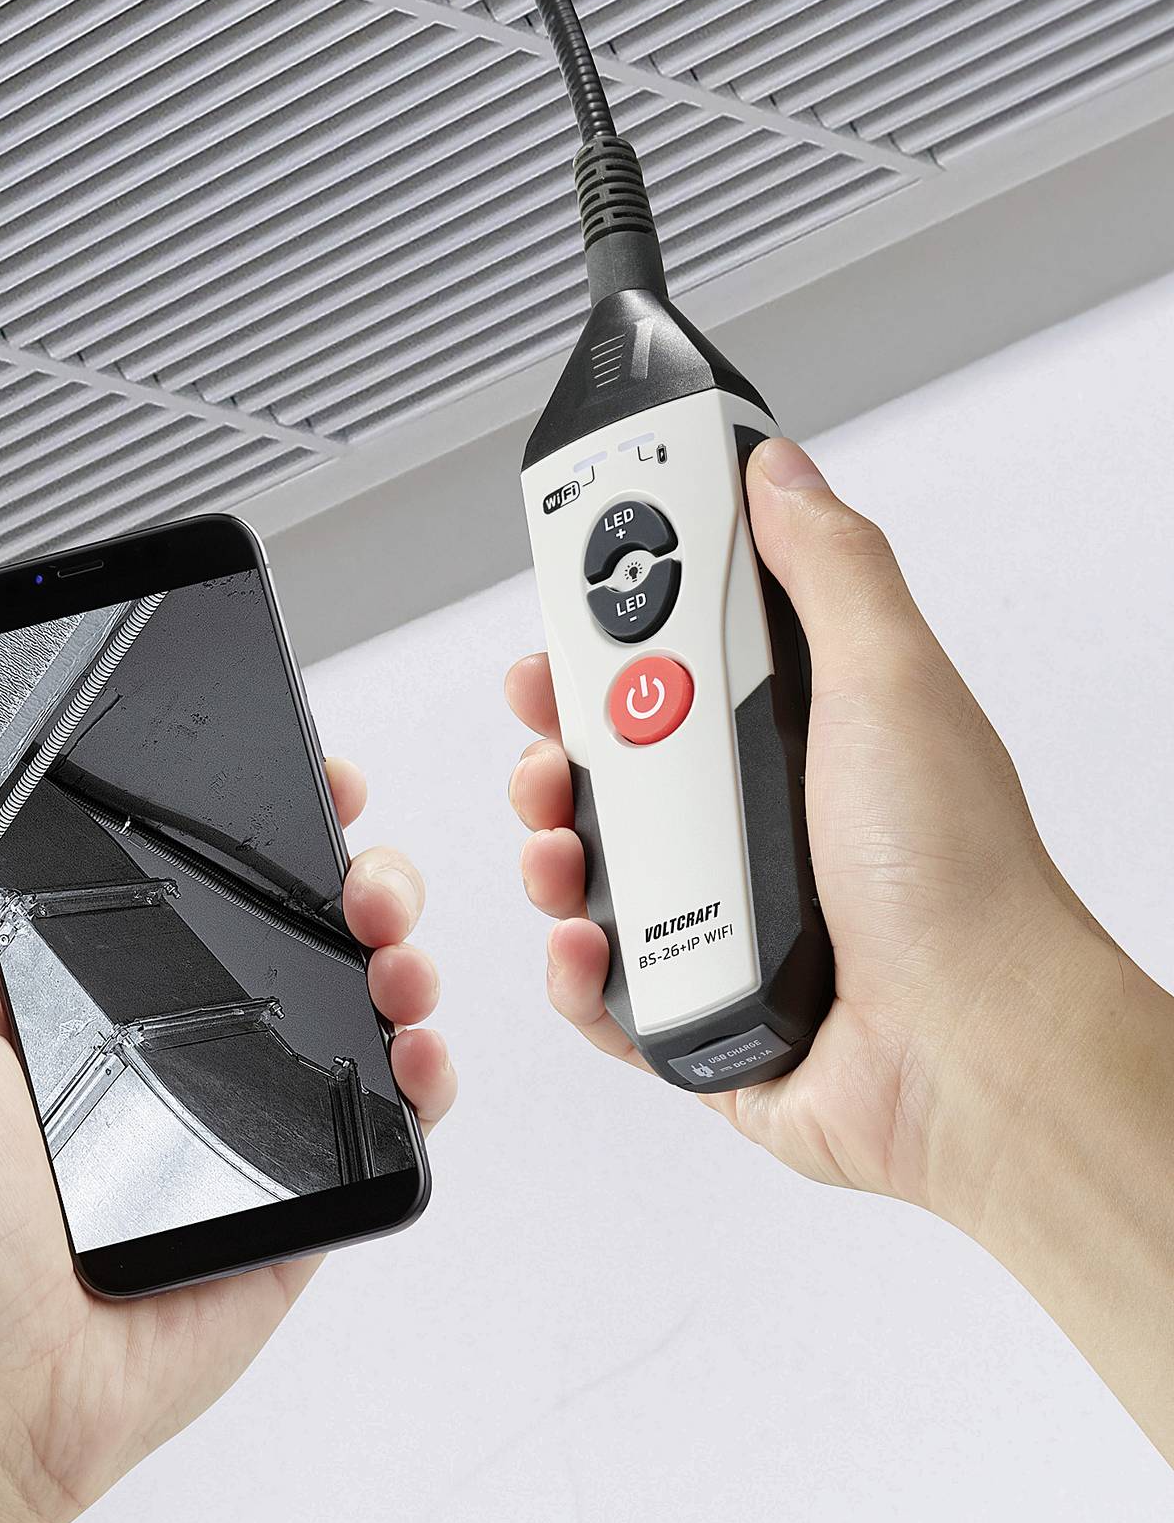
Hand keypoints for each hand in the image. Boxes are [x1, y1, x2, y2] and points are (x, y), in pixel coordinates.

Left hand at [0, 764, 450, 1522]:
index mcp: (79, 1004)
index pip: (177, 879)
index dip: (244, 819)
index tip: (296, 774)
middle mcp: (164, 1051)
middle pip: (286, 930)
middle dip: (347, 875)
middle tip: (356, 868)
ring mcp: (236, 1126)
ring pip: (350, 1013)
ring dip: (396, 957)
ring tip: (393, 948)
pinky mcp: (292, 1205)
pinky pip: (380, 1129)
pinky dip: (421, 1078)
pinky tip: (416, 1044)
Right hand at [506, 433, 1124, 1220]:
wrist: (971, 1051)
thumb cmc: (959, 882)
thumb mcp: (892, 682)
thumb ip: (829, 565)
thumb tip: (779, 471)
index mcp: (797, 730)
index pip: (672, 646)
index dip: (607, 619)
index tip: (567, 603)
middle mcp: (756, 815)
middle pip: (605, 748)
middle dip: (556, 735)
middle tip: (556, 733)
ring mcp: (721, 913)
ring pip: (583, 859)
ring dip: (550, 847)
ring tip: (569, 848)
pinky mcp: (695, 1007)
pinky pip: (596, 982)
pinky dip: (577, 966)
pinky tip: (598, 940)